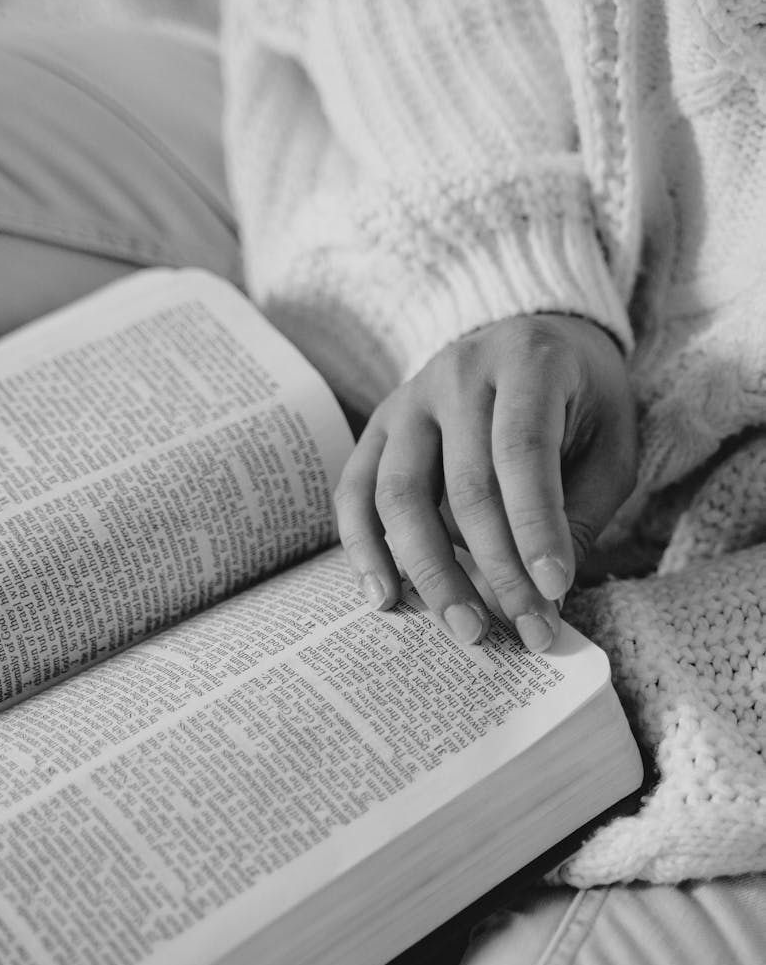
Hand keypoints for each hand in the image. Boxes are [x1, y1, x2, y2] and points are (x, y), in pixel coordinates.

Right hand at [334, 314, 636, 650]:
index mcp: (526, 363)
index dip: (536, 527)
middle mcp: (457, 374)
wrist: (528, 335)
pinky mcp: (377, 428)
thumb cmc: (579, 399)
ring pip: (400, 495)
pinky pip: (354, 493)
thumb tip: (546, 599)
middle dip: (496, 569)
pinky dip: (363, 549)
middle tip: (525, 630)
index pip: (521, 452)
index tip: (555, 591)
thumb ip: (583, 511)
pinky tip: (385, 598)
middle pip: (464, 485)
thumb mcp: (610, 441)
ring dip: (430, 572)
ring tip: (464, 627)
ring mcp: (407, 400)